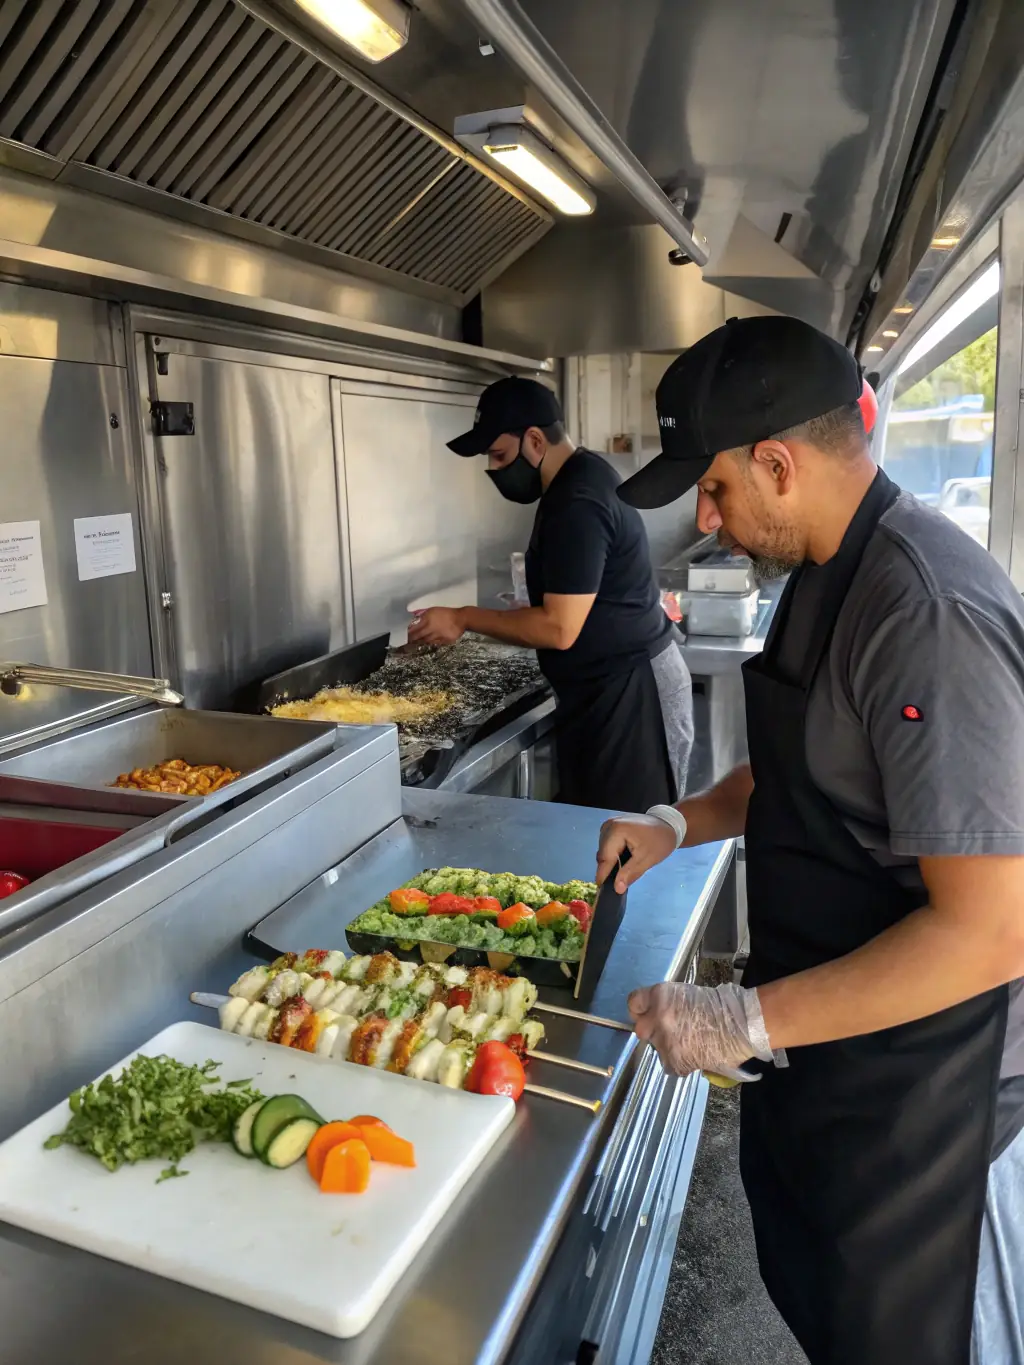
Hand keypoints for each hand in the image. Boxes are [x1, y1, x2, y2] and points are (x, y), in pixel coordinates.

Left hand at [408, 606, 466, 646]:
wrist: (461, 619)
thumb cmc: (446, 613)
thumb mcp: (433, 610)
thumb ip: (422, 614)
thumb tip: (413, 618)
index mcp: (427, 620)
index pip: (414, 629)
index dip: (407, 633)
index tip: (402, 635)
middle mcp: (431, 629)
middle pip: (418, 637)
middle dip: (411, 640)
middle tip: (405, 642)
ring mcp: (437, 636)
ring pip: (425, 641)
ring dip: (419, 642)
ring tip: (414, 643)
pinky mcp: (443, 641)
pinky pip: (433, 643)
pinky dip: (429, 643)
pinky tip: (426, 642)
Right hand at [596, 815, 678, 892]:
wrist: (668, 825)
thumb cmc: (660, 841)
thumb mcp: (647, 860)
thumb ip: (630, 874)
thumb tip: (617, 889)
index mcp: (616, 831)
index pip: (605, 858)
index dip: (603, 876)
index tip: (603, 891)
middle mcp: (608, 825)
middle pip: (603, 855)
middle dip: (610, 868)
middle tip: (621, 880)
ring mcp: (609, 825)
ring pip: (604, 851)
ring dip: (612, 862)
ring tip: (626, 867)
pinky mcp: (611, 827)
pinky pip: (607, 846)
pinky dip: (614, 854)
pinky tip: (625, 857)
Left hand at [628, 982, 773, 1076]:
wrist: (741, 1023)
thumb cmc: (719, 1005)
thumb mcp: (685, 994)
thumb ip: (666, 1004)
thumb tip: (656, 1015)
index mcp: (660, 996)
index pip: (634, 1002)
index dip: (641, 1009)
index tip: (647, 1013)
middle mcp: (657, 1018)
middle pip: (641, 1028)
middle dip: (653, 1030)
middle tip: (671, 1031)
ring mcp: (665, 1042)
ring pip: (656, 1048)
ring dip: (668, 1047)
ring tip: (689, 1043)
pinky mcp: (675, 1061)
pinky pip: (669, 1065)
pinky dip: (680, 1062)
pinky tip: (694, 1054)